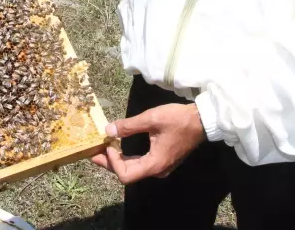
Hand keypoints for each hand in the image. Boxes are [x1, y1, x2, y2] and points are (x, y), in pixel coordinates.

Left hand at [90, 104, 205, 183]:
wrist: (201, 120)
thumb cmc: (178, 119)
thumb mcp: (151, 119)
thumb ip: (128, 126)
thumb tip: (107, 130)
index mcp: (154, 164)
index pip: (125, 174)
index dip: (113, 162)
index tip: (108, 144)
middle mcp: (157, 170)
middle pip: (127, 174)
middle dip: (109, 163)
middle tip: (92, 152)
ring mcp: (160, 166)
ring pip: (133, 169)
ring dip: (116, 160)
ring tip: (102, 149)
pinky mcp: (161, 160)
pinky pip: (140, 163)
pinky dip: (127, 157)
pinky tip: (118, 147)